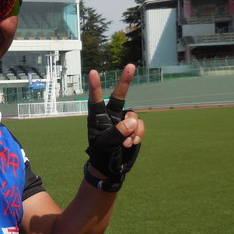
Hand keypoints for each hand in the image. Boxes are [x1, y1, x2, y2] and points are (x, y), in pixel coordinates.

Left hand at [86, 66, 144, 180]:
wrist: (111, 167)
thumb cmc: (102, 154)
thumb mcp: (105, 144)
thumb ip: (117, 132)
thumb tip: (132, 120)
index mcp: (97, 118)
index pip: (96, 100)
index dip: (95, 86)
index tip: (92, 72)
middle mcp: (111, 115)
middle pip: (119, 95)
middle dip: (125, 81)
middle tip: (130, 66)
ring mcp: (123, 121)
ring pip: (134, 116)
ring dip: (133, 129)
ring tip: (126, 143)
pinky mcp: (134, 128)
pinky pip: (140, 125)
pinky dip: (138, 133)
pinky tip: (132, 143)